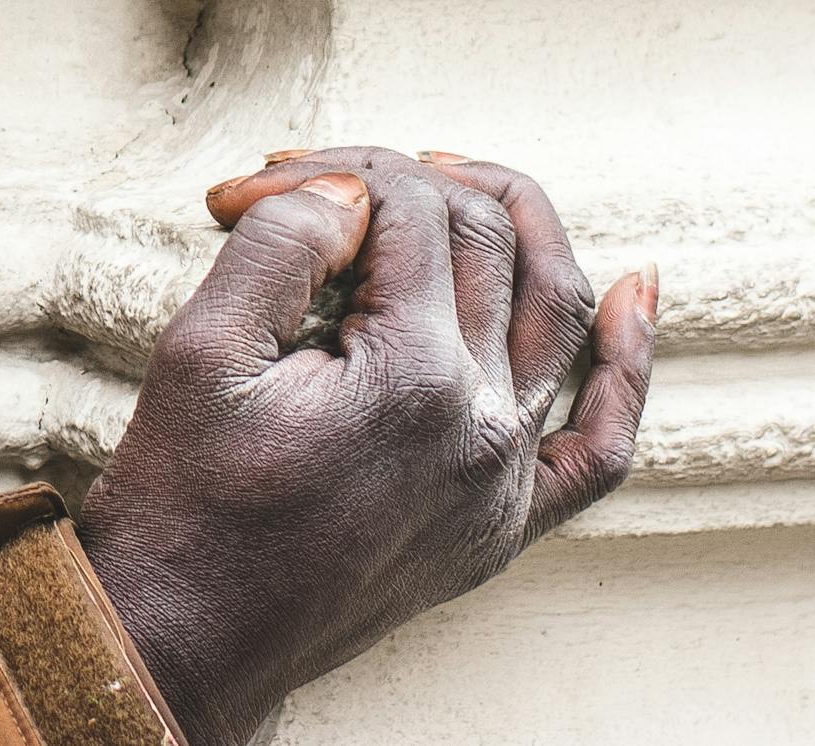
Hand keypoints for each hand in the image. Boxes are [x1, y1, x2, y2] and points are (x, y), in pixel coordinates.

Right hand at [74, 148, 658, 745]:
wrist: (185, 639)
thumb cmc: (181, 504)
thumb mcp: (201, 349)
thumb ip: (283, 244)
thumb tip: (349, 190)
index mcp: (414, 378)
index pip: (410, 212)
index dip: (327, 174)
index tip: (248, 190)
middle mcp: (484, 426)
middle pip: (486, 244)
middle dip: (399, 183)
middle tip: (316, 177)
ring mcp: (504, 481)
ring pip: (558, 314)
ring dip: (520, 227)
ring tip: (458, 174)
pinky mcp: (501, 525)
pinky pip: (599, 442)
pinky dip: (627, 363)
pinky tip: (633, 295)